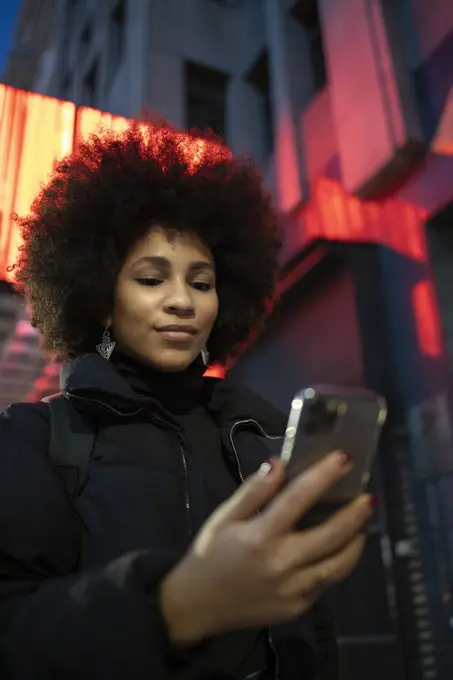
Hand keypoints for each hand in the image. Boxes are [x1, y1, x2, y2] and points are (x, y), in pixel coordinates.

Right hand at [160, 451, 372, 645]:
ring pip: (338, 565)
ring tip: (364, 524)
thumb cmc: (209, 554)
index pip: (298, 498)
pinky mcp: (298, 608)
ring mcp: (293, 590)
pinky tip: (343, 549)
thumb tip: (278, 464)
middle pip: (331, 535)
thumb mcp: (224, 517)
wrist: (197, 606)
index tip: (344, 458)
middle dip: (355, 514)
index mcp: (260, 536)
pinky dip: (339, 563)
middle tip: (370, 497)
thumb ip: (253, 491)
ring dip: (356, 542)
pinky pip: (326, 583)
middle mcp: (281, 563)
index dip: (323, 476)